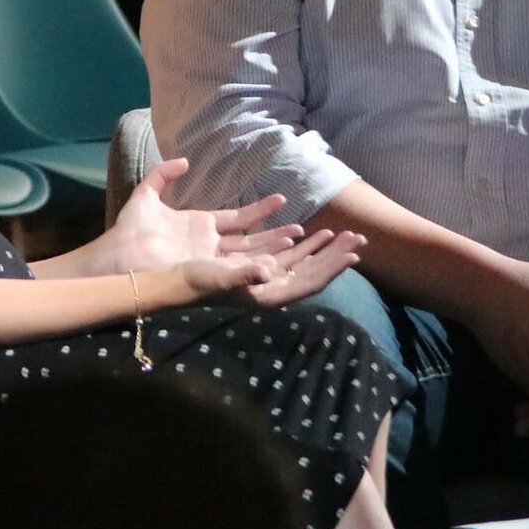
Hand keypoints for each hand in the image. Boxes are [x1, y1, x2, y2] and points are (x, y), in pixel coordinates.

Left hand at [99, 158, 302, 274]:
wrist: (117, 255)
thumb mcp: (148, 194)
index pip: (239, 217)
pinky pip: (236, 268)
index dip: (260, 209)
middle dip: (275, 233)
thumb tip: (184, 160)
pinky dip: (257, 266)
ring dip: (273, 247)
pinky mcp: (205, 271)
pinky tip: (276, 261)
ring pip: (249, 253)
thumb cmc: (129, 230)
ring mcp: (209, 259)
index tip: (281, 199)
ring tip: (298, 239)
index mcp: (201, 226)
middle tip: (301, 228)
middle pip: (251, 238)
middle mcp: (209, 245)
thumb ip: (163, 174)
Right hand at [179, 228, 365, 308]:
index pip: (308, 282)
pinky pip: (284, 256)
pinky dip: (298, 245)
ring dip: (320, 249)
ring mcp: (262, 279)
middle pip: (310, 273)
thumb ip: (245, 273)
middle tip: (358, 238)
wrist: (170, 283)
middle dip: (333, 256)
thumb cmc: (194, 282)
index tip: (353, 254)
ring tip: (341, 233)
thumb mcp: (219, 276)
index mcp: (266, 295)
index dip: (331, 269)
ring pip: (300, 264)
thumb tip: (269, 269)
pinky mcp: (252, 268)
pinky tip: (305, 233)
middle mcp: (268, 290)